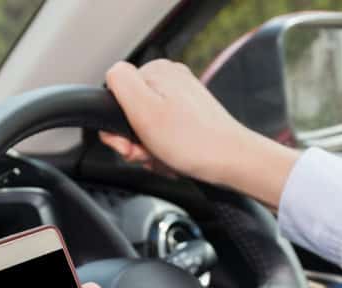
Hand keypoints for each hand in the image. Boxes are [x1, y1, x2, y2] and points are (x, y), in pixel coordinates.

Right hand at [101, 59, 299, 208]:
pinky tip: (174, 158)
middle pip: (130, 116)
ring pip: (145, 130)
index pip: (114, 98)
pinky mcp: (191, 116)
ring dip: (149, 150)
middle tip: (149, 153)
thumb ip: (120, 82)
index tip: (132, 143)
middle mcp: (169, 80)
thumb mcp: (144, 109)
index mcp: (155, 71)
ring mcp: (182, 98)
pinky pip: (163, 136)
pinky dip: (164, 151)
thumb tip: (111, 73)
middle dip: (135, 142)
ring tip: (165, 157)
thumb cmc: (192, 142)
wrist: (231, 161)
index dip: (117, 127)